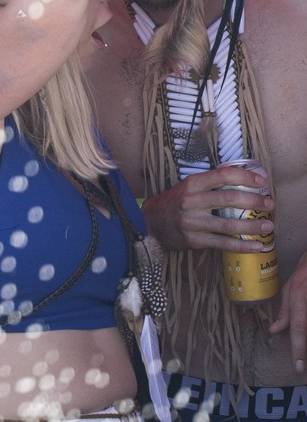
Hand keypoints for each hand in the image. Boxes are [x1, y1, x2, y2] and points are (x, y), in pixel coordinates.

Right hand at [141, 166, 273, 252]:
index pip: (222, 176)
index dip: (245, 177)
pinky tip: (257, 246)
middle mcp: (191, 201)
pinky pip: (223, 244)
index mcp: (192, 184)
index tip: (262, 181)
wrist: (151, 223)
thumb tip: (238, 176)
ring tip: (268, 226)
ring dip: (252, 226)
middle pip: (229, 199)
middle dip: (254, 201)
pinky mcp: (194, 240)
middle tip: (270, 204)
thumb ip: (210, 182)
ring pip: (228, 225)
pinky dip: (242, 246)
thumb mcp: (187, 186)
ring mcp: (192, 222)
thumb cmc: (174, 202)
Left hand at [268, 257, 306, 374]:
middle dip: (305, 349)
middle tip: (302, 363)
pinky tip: (304, 338)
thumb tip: (273, 331)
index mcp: (300, 302)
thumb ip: (284, 312)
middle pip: (306, 331)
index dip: (299, 350)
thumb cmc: (304, 273)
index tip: (298, 368)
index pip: (299, 330)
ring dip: (306, 341)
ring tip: (303, 355)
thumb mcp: (290, 289)